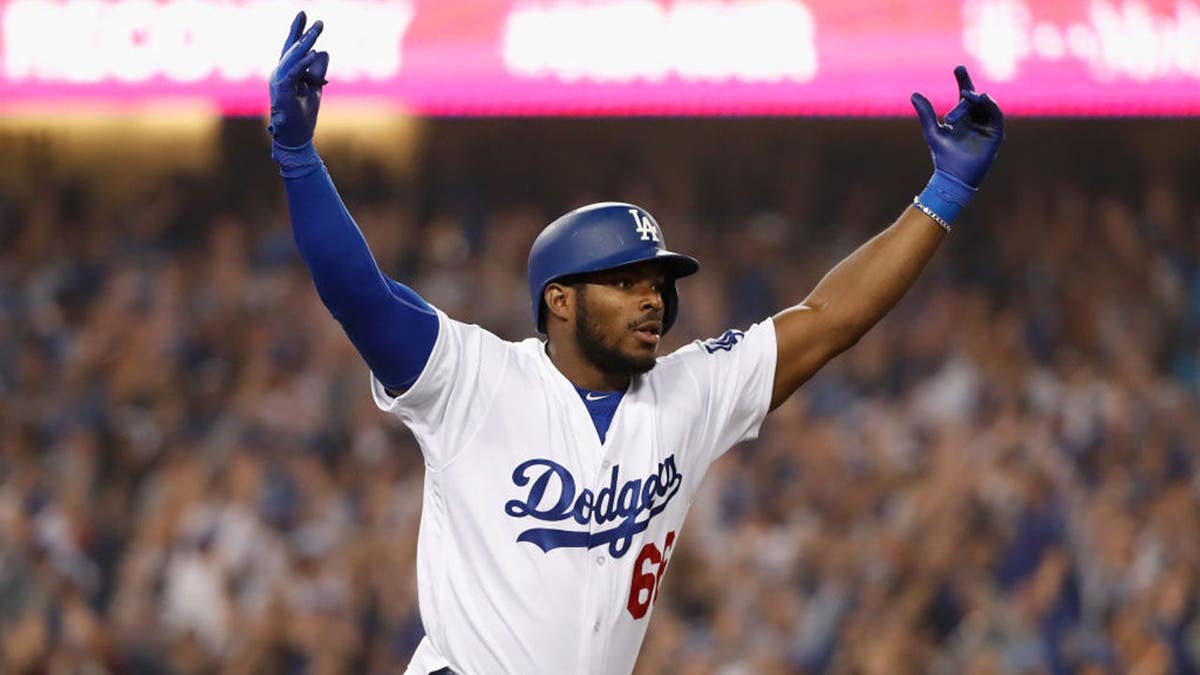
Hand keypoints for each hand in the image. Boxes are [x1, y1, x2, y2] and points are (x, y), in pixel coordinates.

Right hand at [268, 12, 329, 147]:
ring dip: (305, 44)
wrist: (297, 138)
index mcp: (286, 73)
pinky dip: (303, 63)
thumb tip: (323, 51)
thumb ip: (317, 71)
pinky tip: (313, 53)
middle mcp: (279, 74)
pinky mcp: (282, 93)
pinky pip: (293, 74)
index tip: (305, 14)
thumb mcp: (315, 88)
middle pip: (291, 49)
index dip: (298, 31)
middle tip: (318, 20)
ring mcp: (279, 83)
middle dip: (303, 33)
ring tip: (317, 30)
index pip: (292, 48)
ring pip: (292, 58)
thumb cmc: (303, 115)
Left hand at [910, 66, 1003, 187]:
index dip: (963, 81)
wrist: (953, 177)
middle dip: (970, 86)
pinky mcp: (995, 135)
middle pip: (976, 98)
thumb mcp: (933, 131)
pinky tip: (984, 99)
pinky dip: (991, 107)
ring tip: (970, 93)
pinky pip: (995, 117)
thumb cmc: (942, 156)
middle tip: (961, 75)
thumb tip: (914, 94)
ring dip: (980, 98)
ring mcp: (986, 127)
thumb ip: (926, 113)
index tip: (958, 68)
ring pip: (986, 106)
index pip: (964, 96)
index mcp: (962, 118)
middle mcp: (976, 120)